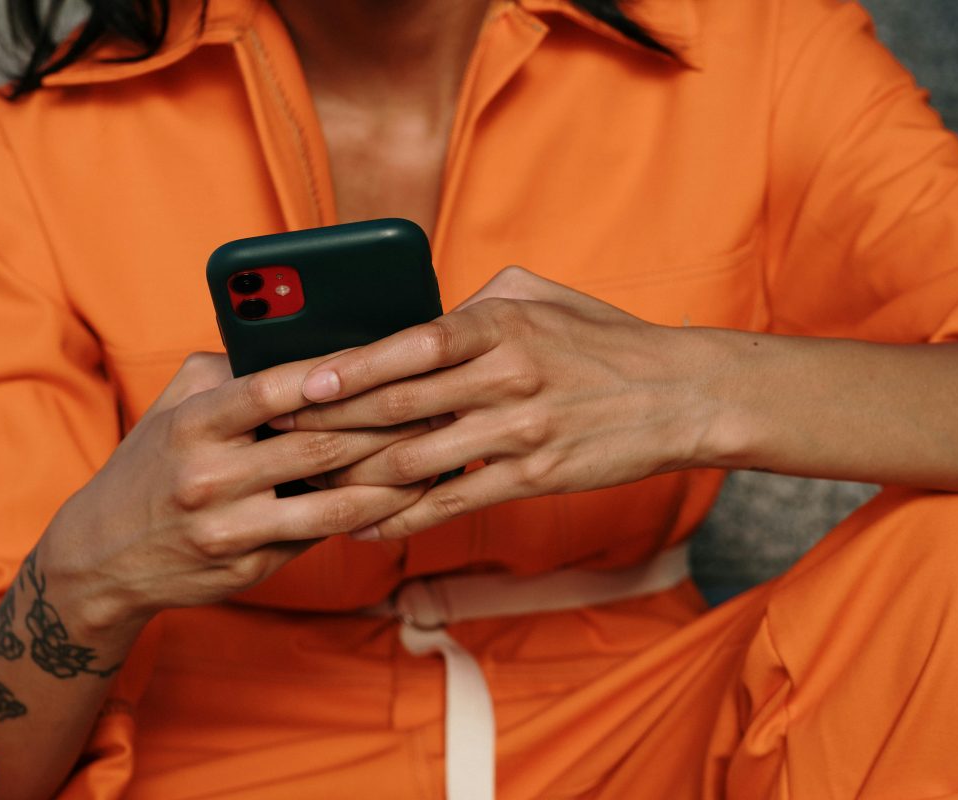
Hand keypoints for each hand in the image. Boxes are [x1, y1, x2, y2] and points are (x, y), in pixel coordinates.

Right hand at [37, 352, 429, 647]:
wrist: (99, 559)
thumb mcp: (172, 409)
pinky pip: (321, 538)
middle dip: (386, 424)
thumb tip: (302, 345)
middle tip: (438, 402)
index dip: (330, 373)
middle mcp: (207, 477)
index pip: (270, 389)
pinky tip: (405, 498)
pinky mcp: (247, 568)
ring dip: (394, 478)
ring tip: (437, 453)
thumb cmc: (150, 467)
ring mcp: (229, 529)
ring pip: (333, 502)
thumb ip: (228, 373)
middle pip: (318, 445)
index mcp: (191, 424)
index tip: (382, 356)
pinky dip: (368, 516)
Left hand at [269, 267, 718, 539]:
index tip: (297, 382)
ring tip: (306, 484)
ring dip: (354, 477)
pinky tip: (364, 525)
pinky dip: (402, 518)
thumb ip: (475, 303)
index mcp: (498, 325)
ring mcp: (517, 432)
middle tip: (278, 436)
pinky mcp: (532, 478)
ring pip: (414, 462)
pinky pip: (451, 502)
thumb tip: (419, 317)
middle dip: (329, 425)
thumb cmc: (605, 340)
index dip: (347, 368)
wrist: (680, 396)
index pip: (406, 346)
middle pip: (396, 408)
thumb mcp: (542, 297)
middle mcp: (503, 377)